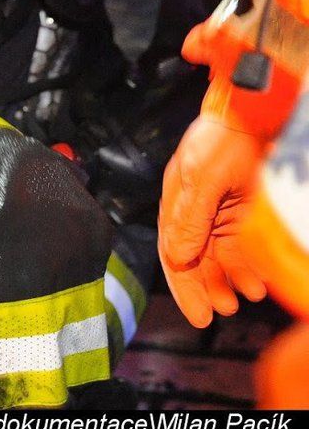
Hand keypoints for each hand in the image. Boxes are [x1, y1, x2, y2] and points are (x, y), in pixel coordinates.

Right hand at [158, 116, 267, 326]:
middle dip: (204, 288)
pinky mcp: (238, 209)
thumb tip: (176, 257)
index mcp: (174, 203)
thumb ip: (188, 218)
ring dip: (227, 279)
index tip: (197, 315)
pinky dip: (245, 266)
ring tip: (241, 300)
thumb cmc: (221, 138)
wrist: (252, 112)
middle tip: (219, 313)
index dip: (183, 286)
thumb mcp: (202, 178)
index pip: (172, 253)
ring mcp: (216, 210)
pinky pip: (237, 245)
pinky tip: (255, 282)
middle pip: (193, 259)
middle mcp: (192, 210)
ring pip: (216, 256)